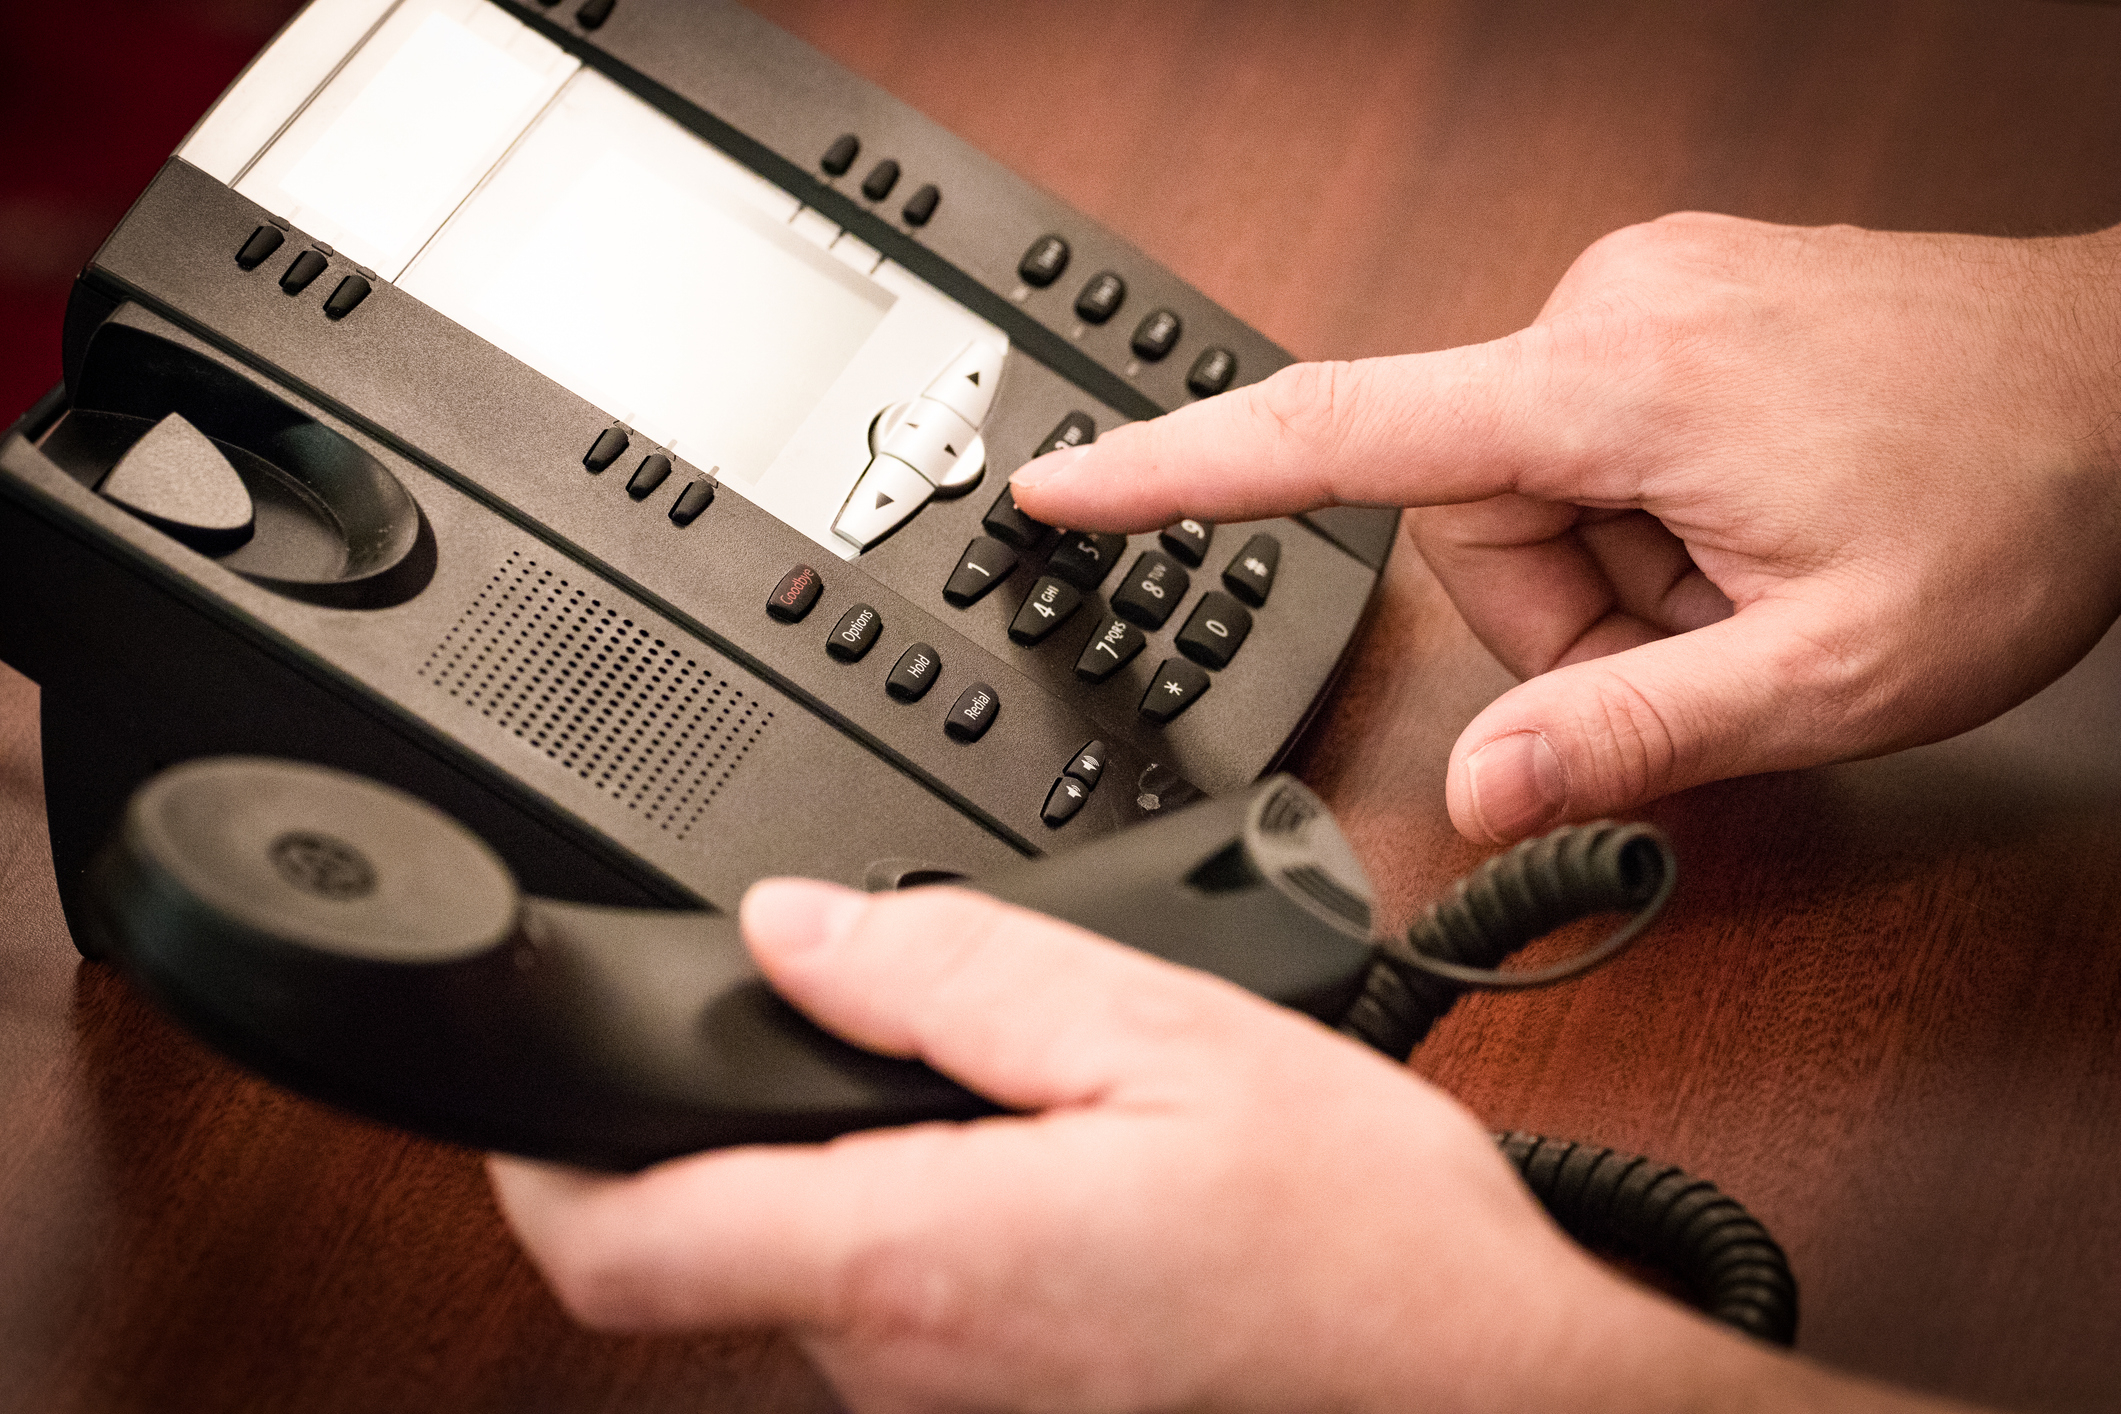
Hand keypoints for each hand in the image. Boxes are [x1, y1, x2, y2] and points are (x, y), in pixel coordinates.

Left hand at [489, 880, 1791, 1413]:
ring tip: (989, 1081)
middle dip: (738, 1116)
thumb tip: (799, 929)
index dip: (533, 1160)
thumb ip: (959, 972)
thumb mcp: (1170, 1038)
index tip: (523, 1080)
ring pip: (814, 1261)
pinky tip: (1043, 1161)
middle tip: (841, 1007)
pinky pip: (906, 1301)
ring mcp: (954, 1404)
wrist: (1485, 1388)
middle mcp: (908, 1361)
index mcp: (922, 1254)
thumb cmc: (1363, 1243)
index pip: (621, 1247)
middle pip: (712, 1237)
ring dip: (851, 1159)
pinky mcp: (1004, 1409)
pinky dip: (925, 1214)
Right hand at [1011, 215, 2120, 840]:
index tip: (1062, 486)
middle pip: (1464, 519)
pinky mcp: (1663, 312)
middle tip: (1701, 644)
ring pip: (1529, 496)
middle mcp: (1600, 314)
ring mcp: (1635, 302)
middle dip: (1563, 617)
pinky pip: (1586, 446)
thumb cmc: (2021, 487)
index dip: (1175, 471)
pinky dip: (1643, 521)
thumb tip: (1473, 793)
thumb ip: (1633, 735)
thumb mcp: (1835, 669)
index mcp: (1610, 386)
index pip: (1333, 429)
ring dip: (1615, 579)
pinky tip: (1749, 526)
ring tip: (1748, 583)